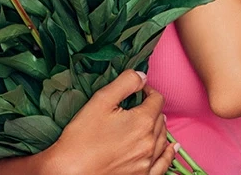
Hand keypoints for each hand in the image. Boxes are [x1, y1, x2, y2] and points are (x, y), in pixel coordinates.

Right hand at [47, 70, 176, 174]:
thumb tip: (142, 76)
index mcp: (142, 121)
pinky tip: (172, 148)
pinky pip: (163, 164)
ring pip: (163, 139)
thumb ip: (125, 83)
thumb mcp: (100, 101)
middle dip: (151, 109)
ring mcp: (147, 162)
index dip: (148, 91)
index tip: (138, 91)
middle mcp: (150, 143)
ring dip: (158, 128)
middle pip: (160, 119)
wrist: (69, 172)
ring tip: (151, 122)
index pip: (157, 99)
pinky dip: (168, 154)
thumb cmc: (81, 138)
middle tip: (138, 106)